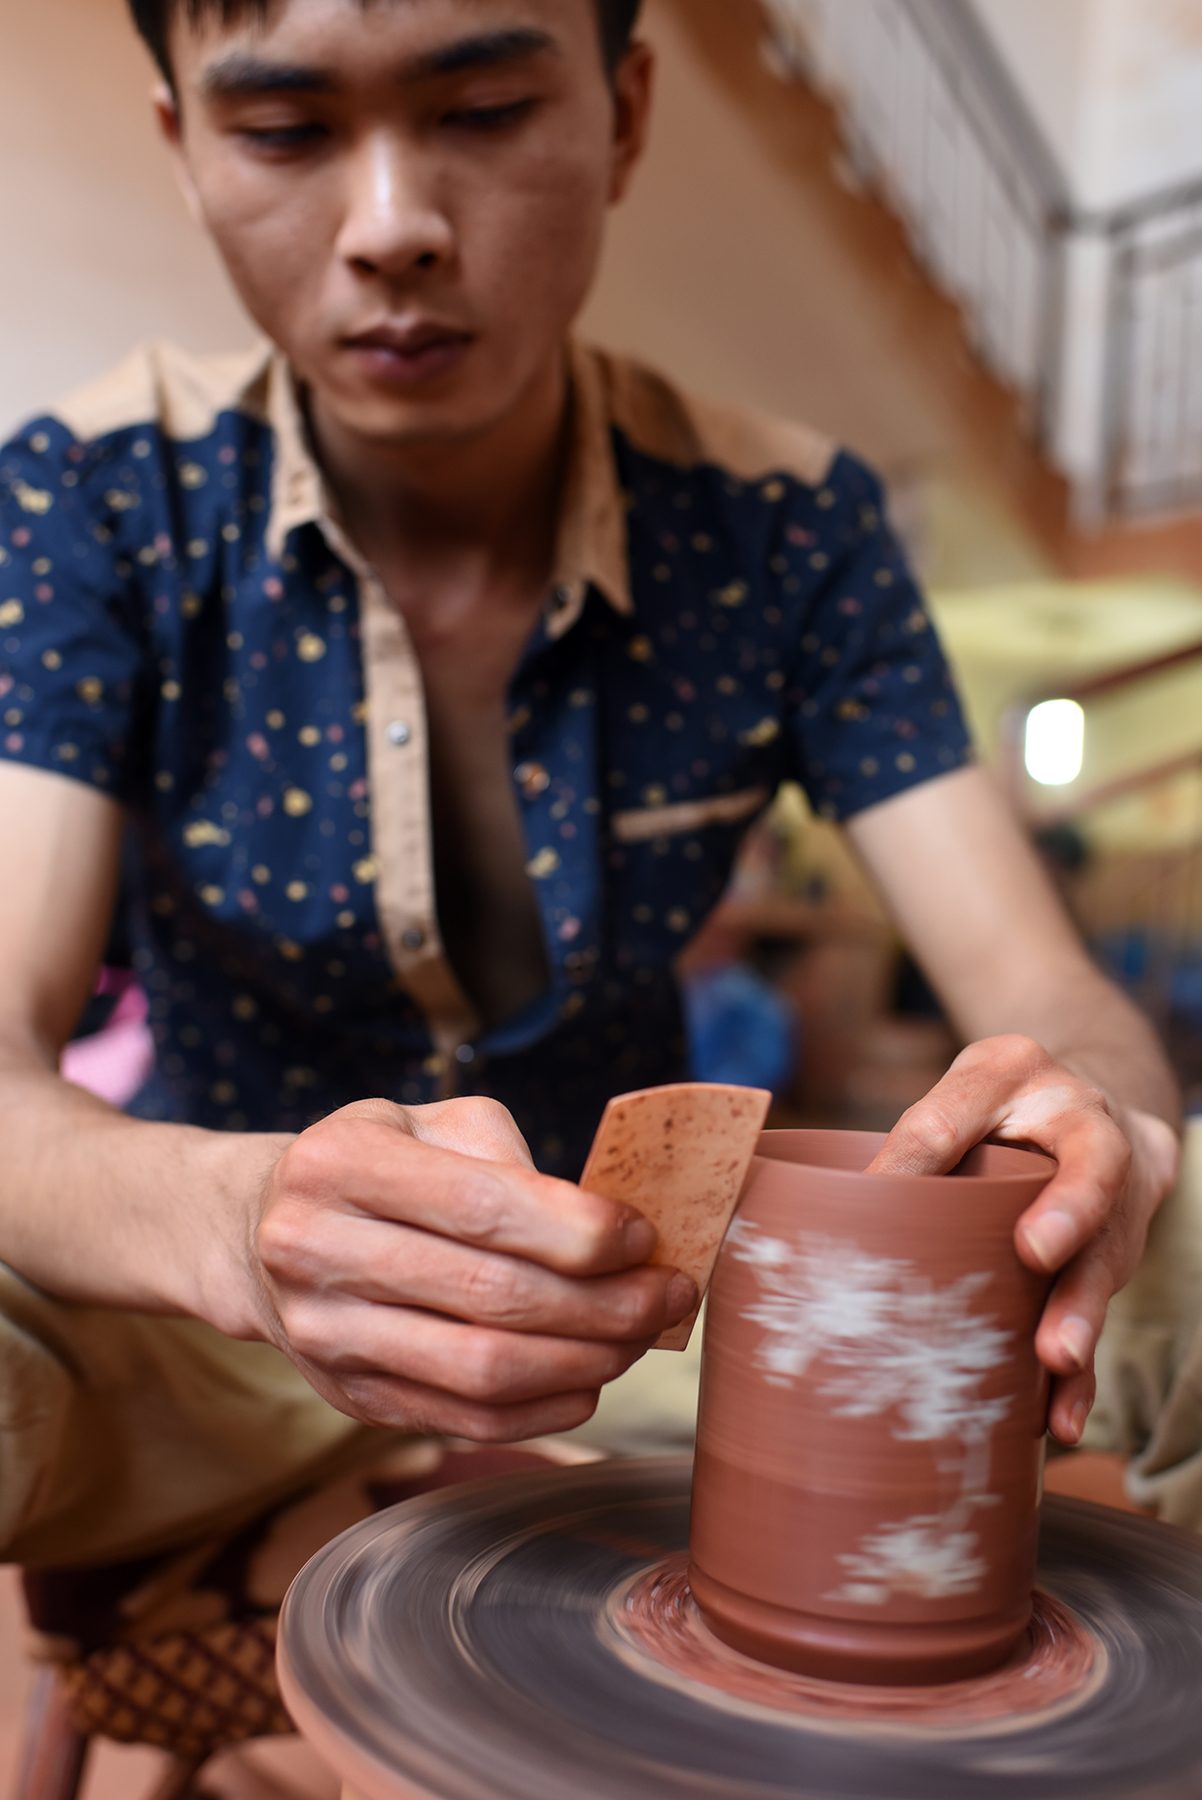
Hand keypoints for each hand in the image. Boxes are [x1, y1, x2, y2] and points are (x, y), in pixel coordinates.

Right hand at [245, 1096, 696, 1441]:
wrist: (258, 1233)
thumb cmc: (376, 1164)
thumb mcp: (428, 1124)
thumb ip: (510, 1158)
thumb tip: (612, 1220)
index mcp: (340, 1164)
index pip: (485, 1208)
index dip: (581, 1232)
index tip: (645, 1235)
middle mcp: (316, 1250)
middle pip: (494, 1298)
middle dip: (606, 1303)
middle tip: (668, 1293)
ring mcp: (326, 1335)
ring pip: (484, 1371)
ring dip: (586, 1360)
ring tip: (639, 1335)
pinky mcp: (348, 1398)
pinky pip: (466, 1419)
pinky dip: (546, 1406)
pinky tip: (590, 1377)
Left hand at [868, 1036, 1179, 1443]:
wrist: (1095, 1108)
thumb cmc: (1004, 1104)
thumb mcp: (961, 1090)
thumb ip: (922, 1134)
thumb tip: (859, 1200)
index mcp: (1024, 1074)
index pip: (973, 1100)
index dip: (942, 1144)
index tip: (896, 1183)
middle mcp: (1089, 1129)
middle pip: (1090, 1172)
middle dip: (1068, 1215)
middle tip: (1038, 1254)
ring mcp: (1114, 1197)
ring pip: (1104, 1253)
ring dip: (1079, 1311)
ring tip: (1056, 1357)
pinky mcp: (1111, 1256)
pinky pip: (1102, 1315)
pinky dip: (1080, 1372)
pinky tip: (1060, 1416)